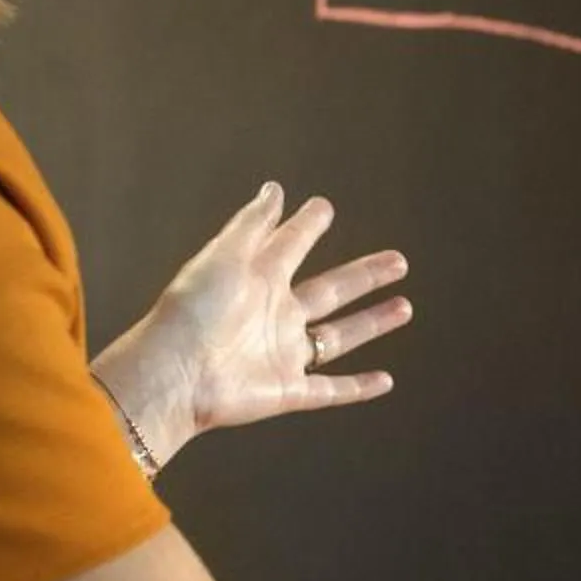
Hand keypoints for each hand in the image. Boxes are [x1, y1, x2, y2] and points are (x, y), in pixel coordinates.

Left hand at [92, 186, 412, 469]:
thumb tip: (275, 189)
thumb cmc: (194, 309)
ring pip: (338, 338)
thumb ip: (254, 224)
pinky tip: (386, 381)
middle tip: (398, 260)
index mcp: (258, 279)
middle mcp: (275, 316)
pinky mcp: (287, 391)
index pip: (290, 246)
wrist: (175, 372)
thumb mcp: (226, 255)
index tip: (323, 207)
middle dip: (365, 276)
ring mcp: (283, 355)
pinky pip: (330, 390)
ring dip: (372, 324)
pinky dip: (358, 388)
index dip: (308, 226)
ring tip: (406, 307)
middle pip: (331, 291)